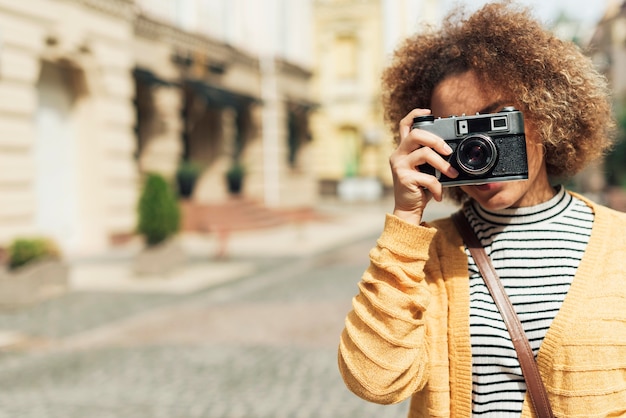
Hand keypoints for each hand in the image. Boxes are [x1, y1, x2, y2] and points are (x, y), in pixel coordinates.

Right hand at [389, 109, 458, 224]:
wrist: (408, 210)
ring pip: (424, 154)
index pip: (405, 125)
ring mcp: (399, 166)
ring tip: (452, 175)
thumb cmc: (419, 188)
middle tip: (449, 151)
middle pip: (415, 134)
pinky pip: (428, 177)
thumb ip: (432, 157)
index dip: (415, 115)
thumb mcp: (426, 169)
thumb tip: (452, 149)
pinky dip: (438, 187)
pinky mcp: (404, 178)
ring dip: (443, 165)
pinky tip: (439, 194)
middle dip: (436, 140)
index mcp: (404, 150)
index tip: (429, 112)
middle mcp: (398, 155)